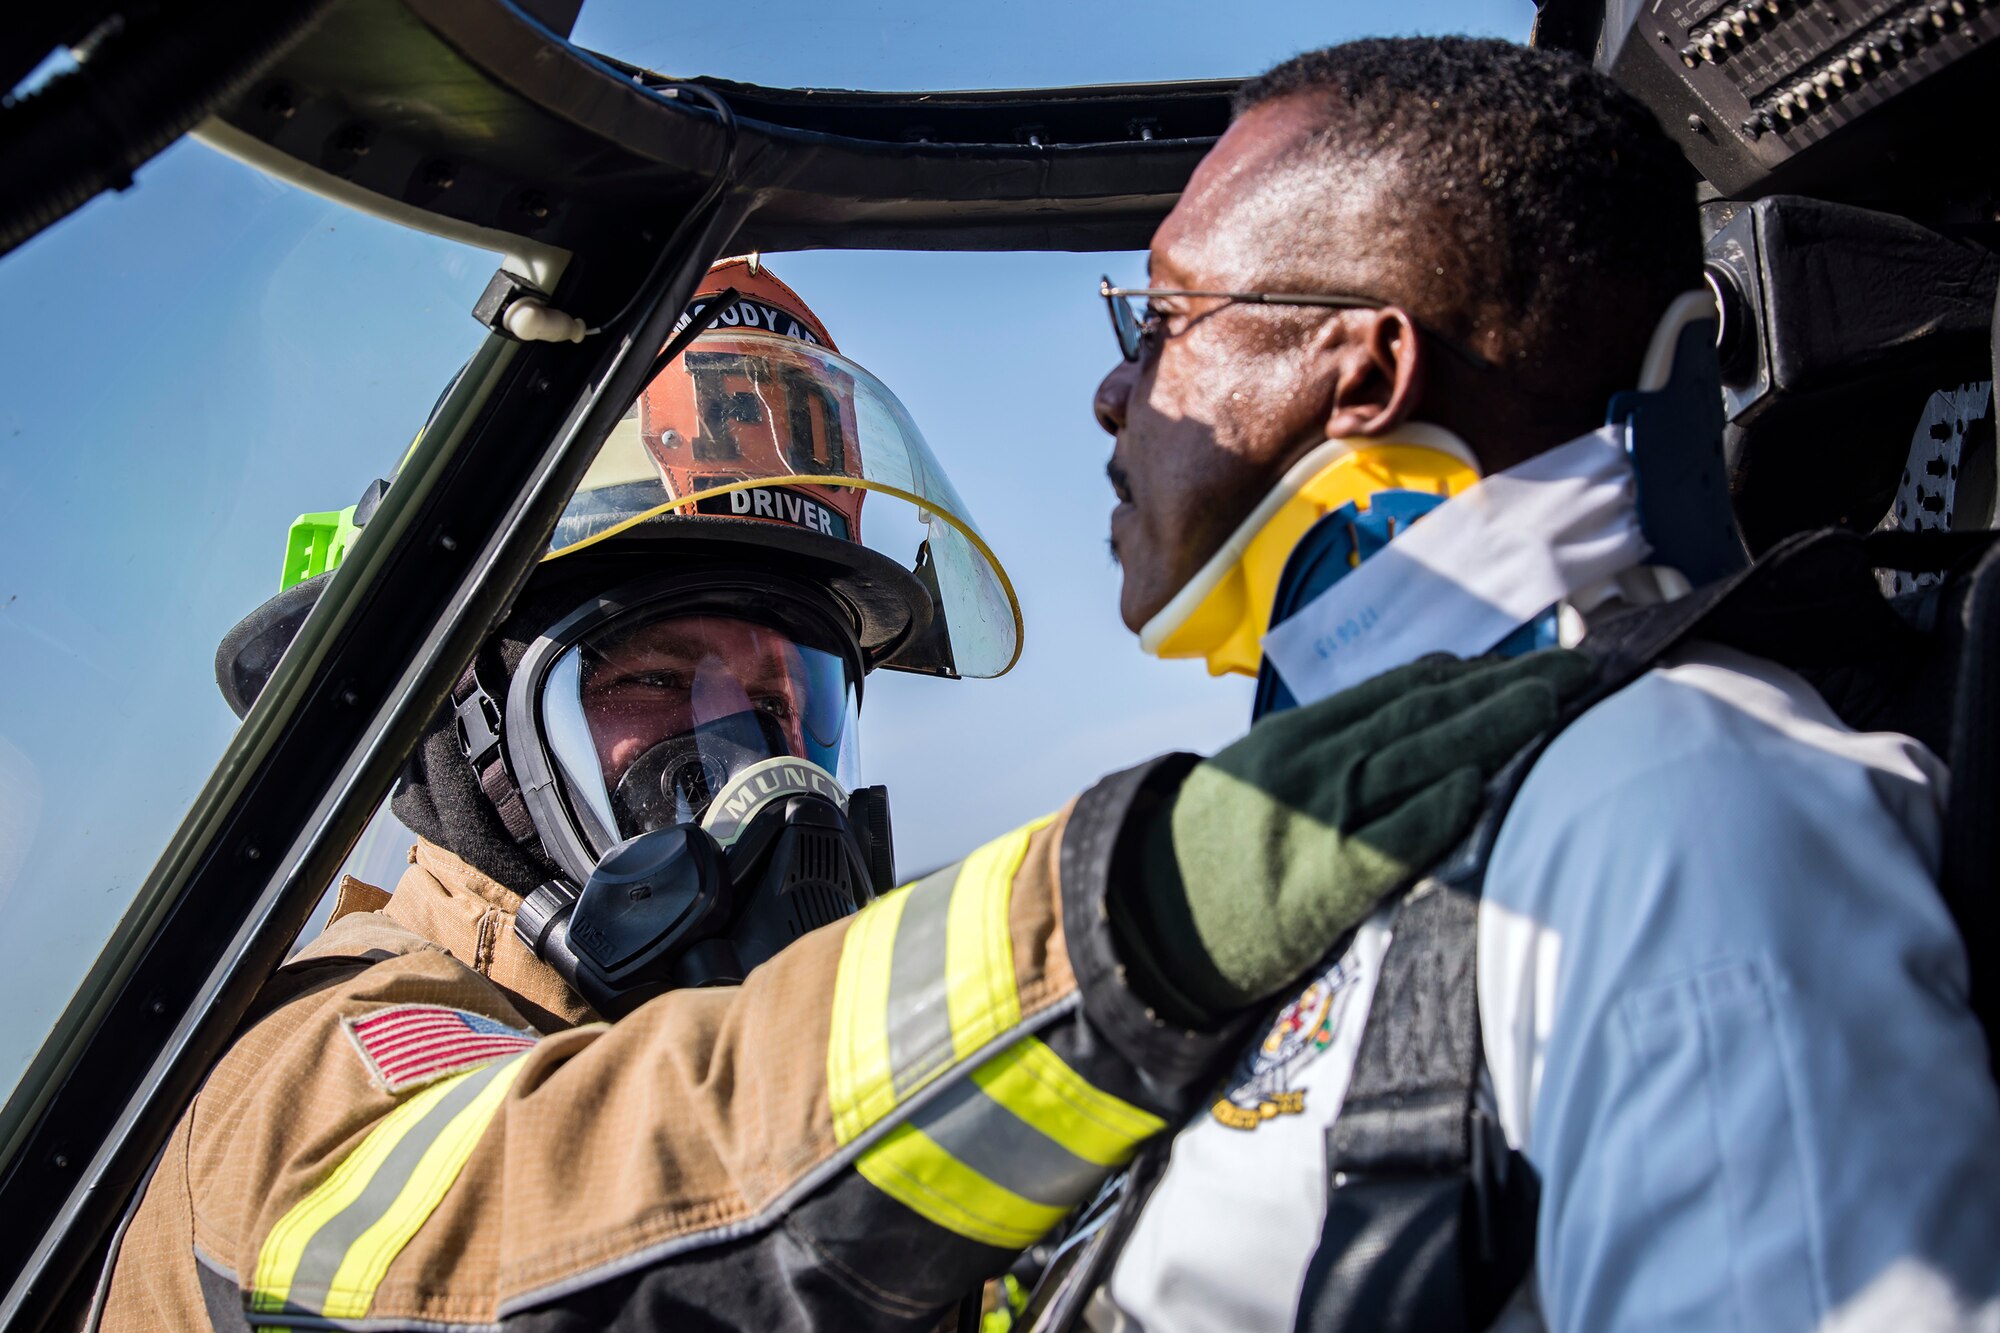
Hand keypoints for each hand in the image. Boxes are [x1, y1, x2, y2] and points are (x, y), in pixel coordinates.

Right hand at [1116, 650, 1594, 1025]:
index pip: (1400, 690)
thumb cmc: (1218, 849)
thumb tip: (1410, 716)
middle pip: (1424, 712)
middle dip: (1505, 688)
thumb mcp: (1263, 774)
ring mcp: (1322, 818)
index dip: (1472, 673)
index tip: (1528, 660)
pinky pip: (1390, 838)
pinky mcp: (1327, 881)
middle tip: (1575, 669)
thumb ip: (1330, 748)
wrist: (1154, 913)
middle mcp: (1315, 764)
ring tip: (1554, 703)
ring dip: (1493, 725)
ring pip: (1419, 755)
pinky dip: (1435, 806)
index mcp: (1301, 734)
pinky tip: (1480, 781)